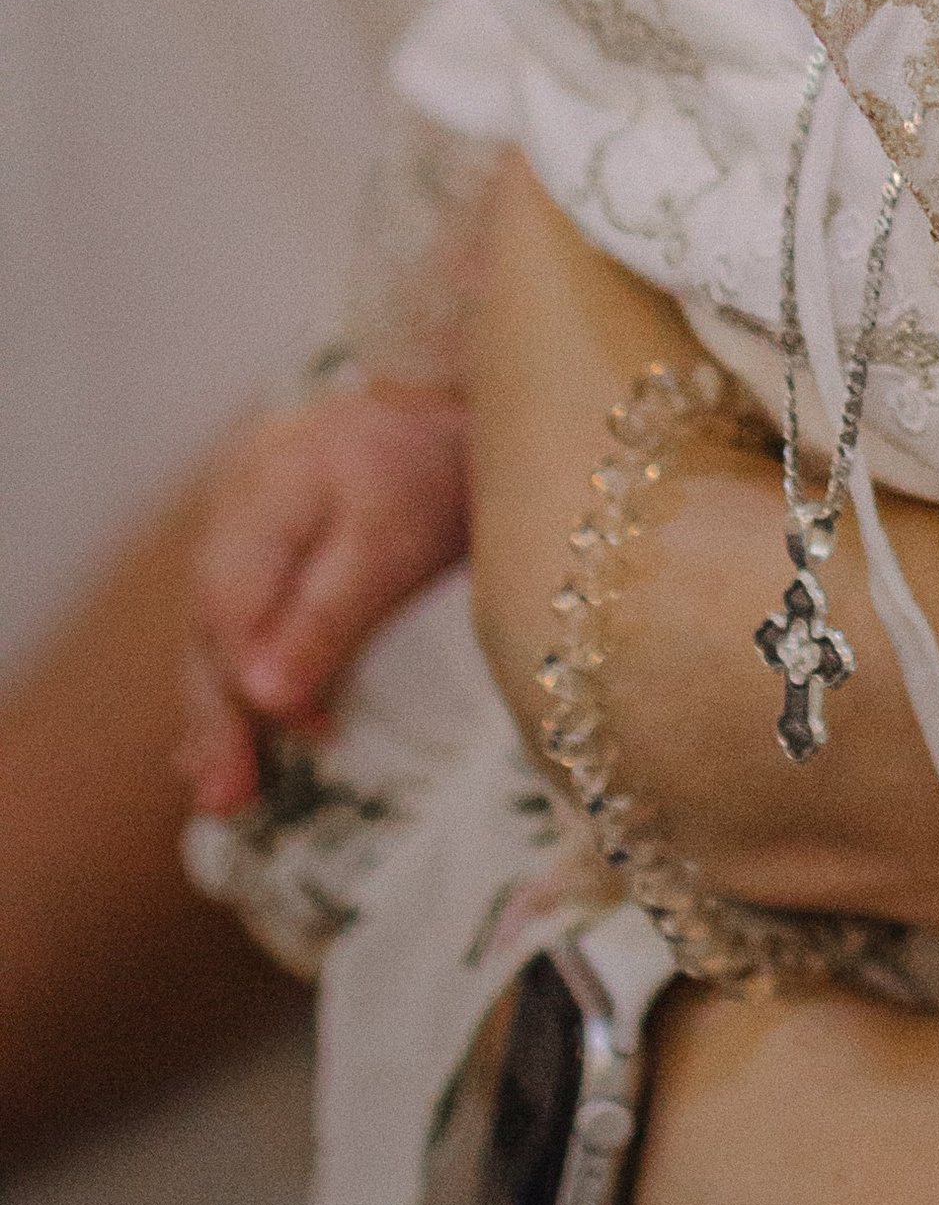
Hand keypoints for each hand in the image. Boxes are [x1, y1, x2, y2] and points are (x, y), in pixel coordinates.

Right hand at [180, 385, 469, 814]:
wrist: (457, 405)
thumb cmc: (440, 468)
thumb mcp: (396, 540)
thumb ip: (328, 614)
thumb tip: (260, 697)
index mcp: (271, 488)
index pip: (232, 602)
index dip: (242, 677)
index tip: (271, 740)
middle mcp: (240, 502)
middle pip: (214, 621)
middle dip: (220, 713)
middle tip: (225, 799)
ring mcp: (245, 517)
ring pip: (220, 623)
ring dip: (223, 707)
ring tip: (226, 791)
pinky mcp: (266, 538)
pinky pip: (239, 615)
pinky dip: (239, 674)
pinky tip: (237, 736)